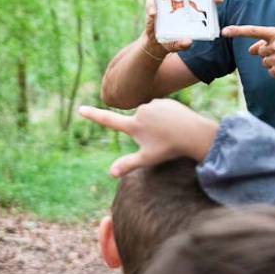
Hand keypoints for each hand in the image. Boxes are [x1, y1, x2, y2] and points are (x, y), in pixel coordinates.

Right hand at [79, 99, 218, 176]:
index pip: (108, 120)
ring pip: (150, 116)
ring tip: (168, 132)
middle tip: (160, 140)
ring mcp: (153, 104)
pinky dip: (165, 118)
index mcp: (133, 125)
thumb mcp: (147, 159)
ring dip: (155, 123)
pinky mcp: (165, 100)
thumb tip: (111, 173)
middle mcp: (140, 111)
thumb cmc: (169, 148)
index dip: (93, 115)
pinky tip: (175, 124)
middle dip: (145, 131)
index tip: (81, 109)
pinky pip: (161, 111)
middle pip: (137, 123)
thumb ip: (128, 164)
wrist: (193, 133)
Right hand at [142, 0, 224, 54]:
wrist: (156, 42)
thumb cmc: (174, 40)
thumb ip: (183, 44)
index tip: (217, 0)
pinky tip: (153, 13)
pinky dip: (153, 5)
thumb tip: (188, 42)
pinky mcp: (154, 2)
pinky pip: (153, 0)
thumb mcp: (179, 44)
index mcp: (195, 6)